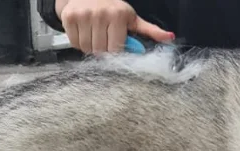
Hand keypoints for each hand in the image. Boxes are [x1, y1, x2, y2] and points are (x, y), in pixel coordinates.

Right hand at [56, 0, 173, 53]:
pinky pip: (74, 43)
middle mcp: (100, 14)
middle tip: (104, 42)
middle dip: (103, 51)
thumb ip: (151, 30)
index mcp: (118, 16)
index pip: (116, 49)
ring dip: (90, 48)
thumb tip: (170, 38)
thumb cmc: (113, 9)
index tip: (115, 47)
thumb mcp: (133, 19)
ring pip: (87, 48)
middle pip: (101, 51)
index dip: (115, 53)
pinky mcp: (69, 17)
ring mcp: (83, 15)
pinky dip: (79, 43)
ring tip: (95, 36)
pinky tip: (84, 32)